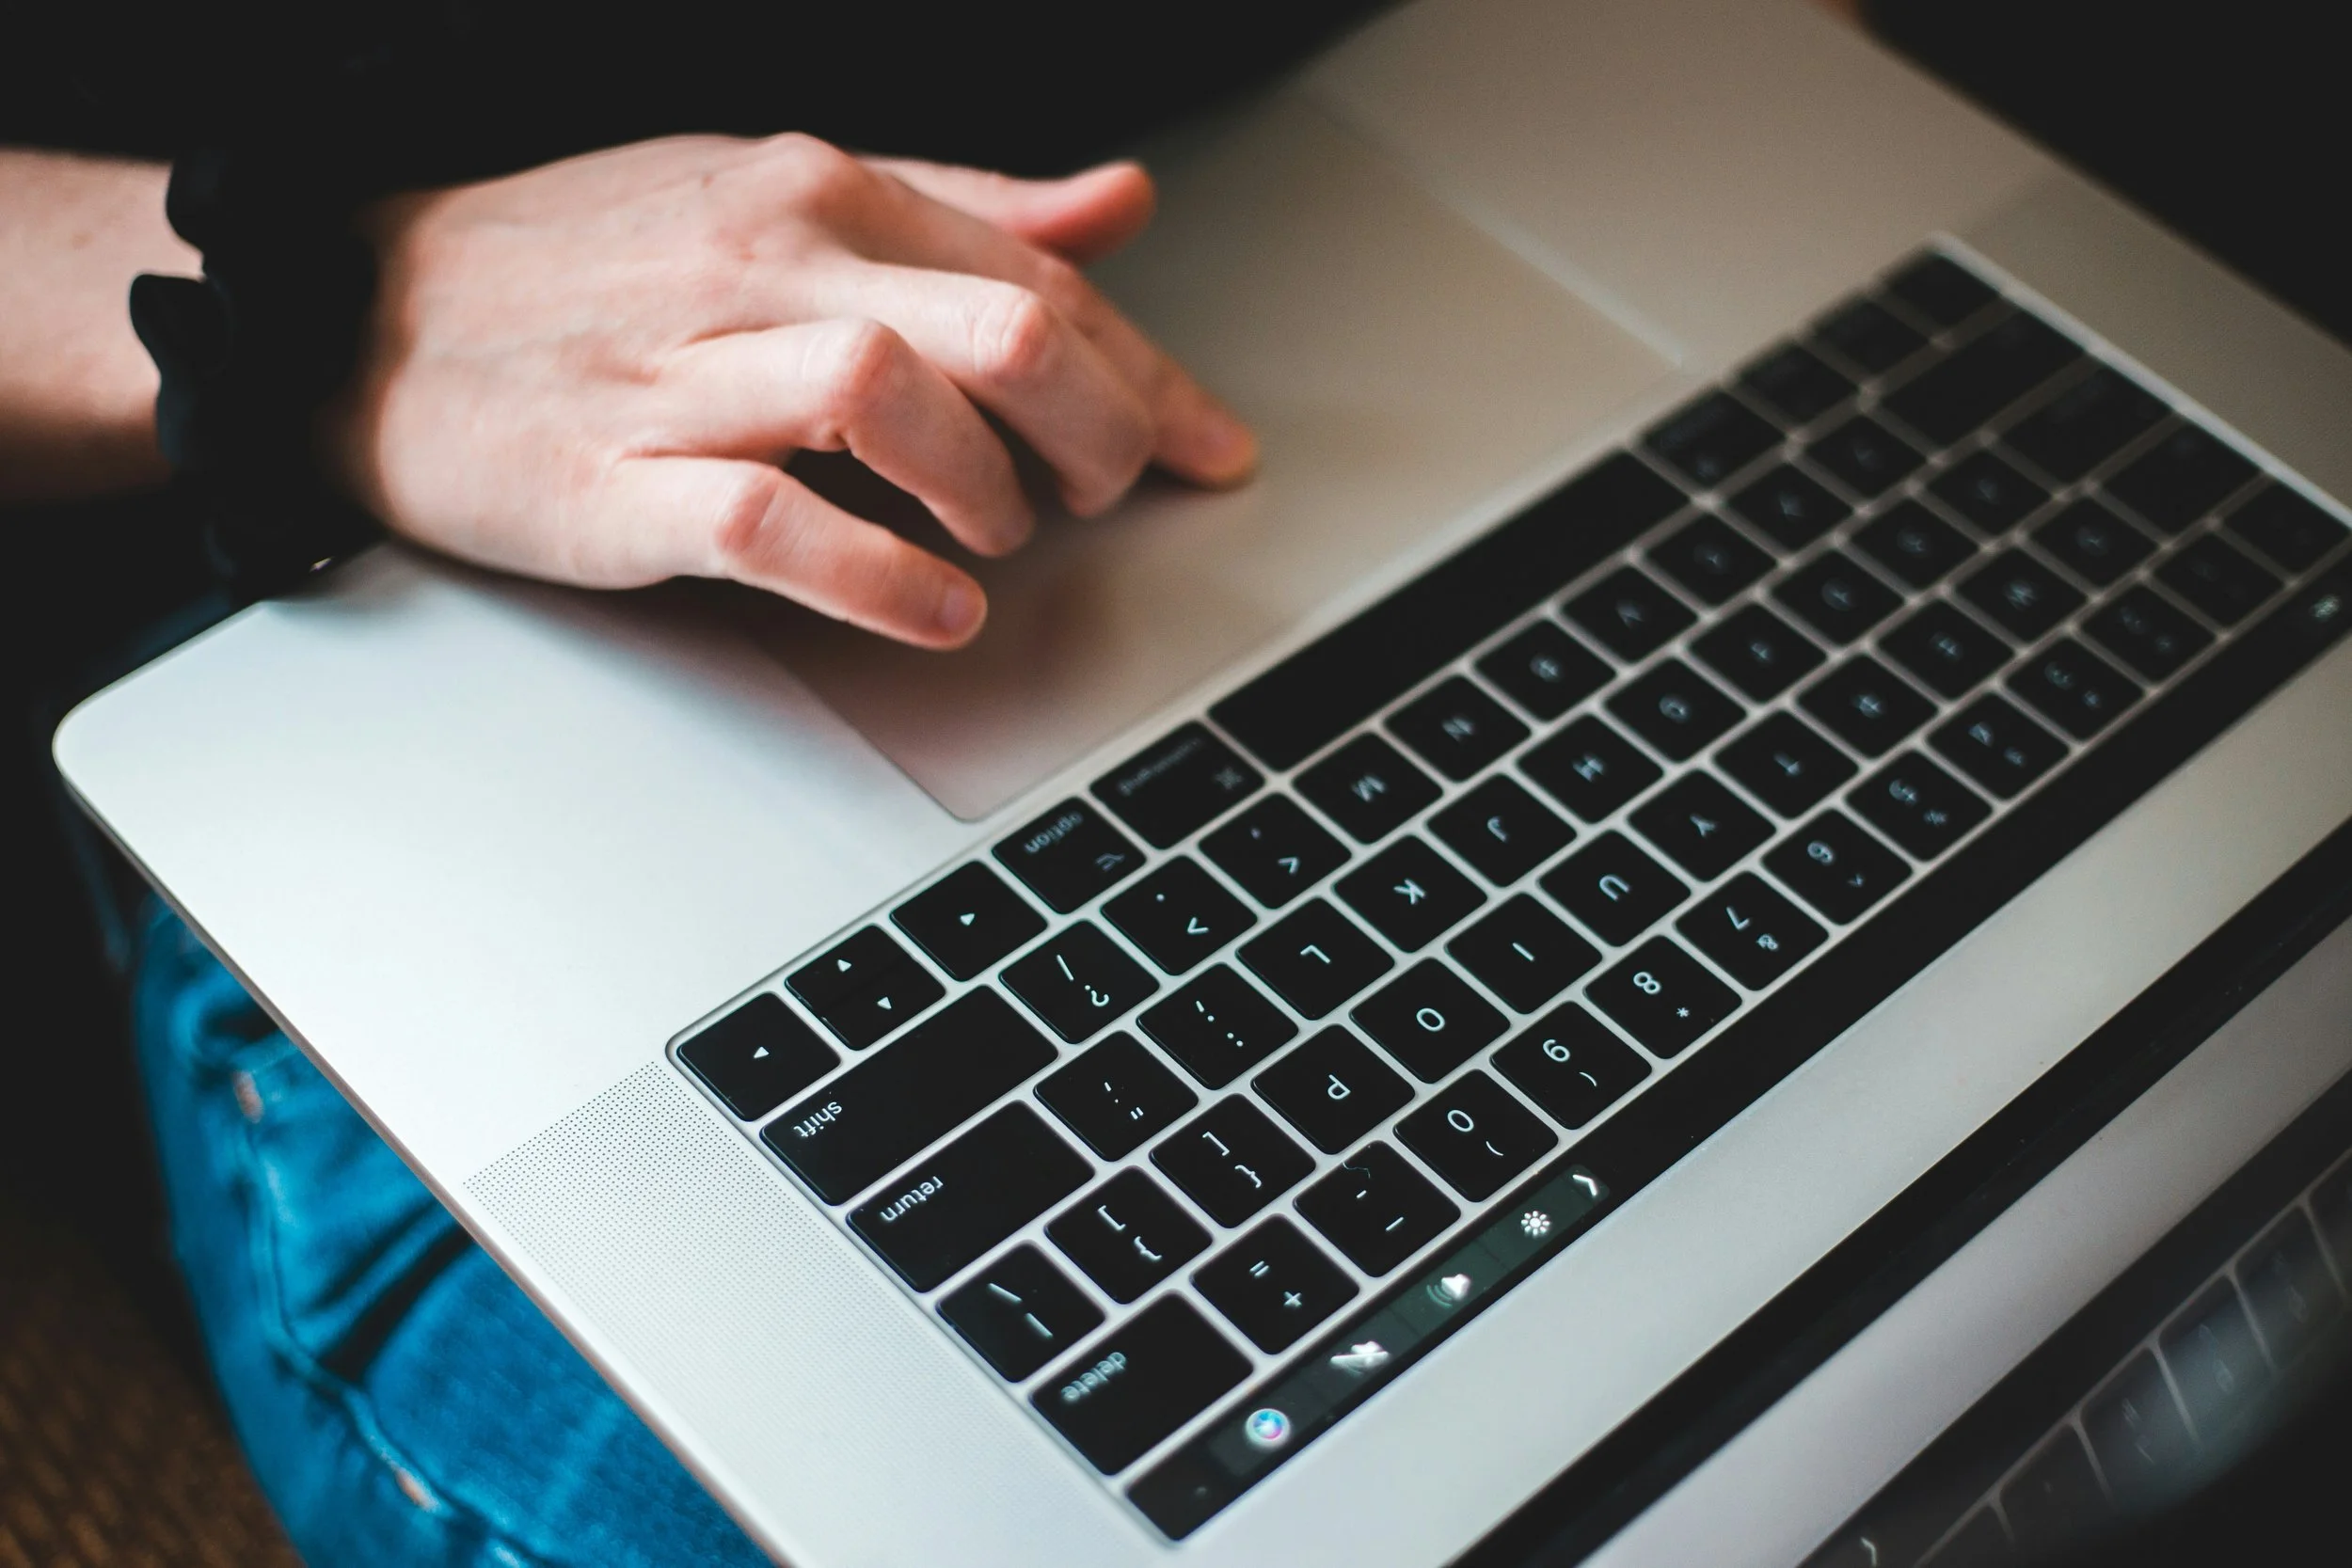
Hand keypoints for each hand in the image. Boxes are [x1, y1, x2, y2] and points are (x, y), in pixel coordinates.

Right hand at [326, 135, 1256, 646]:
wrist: (362, 316)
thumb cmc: (588, 266)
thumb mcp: (777, 197)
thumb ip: (957, 208)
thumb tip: (1116, 208)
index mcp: (815, 191)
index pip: (1036, 272)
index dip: (1147, 373)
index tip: (1209, 445)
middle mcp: (762, 264)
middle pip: (998, 327)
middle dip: (1099, 425)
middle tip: (1108, 495)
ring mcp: (684, 373)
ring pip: (893, 396)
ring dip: (990, 486)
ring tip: (1005, 539)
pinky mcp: (618, 480)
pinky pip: (773, 520)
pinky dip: (878, 572)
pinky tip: (938, 607)